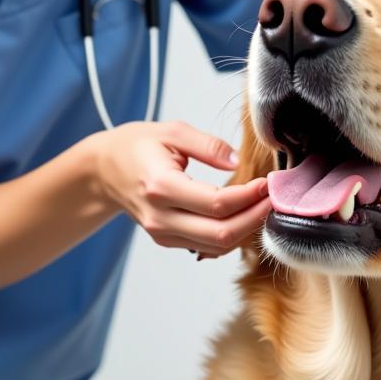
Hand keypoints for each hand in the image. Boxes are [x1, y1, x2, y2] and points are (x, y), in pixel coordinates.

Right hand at [94, 120, 269, 256]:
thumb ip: (208, 145)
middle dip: (255, 218)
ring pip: (216, 246)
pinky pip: (207, 248)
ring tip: (263, 206)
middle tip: (275, 199)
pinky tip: (244, 216)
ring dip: (246, 230)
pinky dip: (231, 236)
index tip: (269, 183)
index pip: (217, 203)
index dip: (250, 197)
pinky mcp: (167, 240)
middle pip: (221, 234)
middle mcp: (160, 216)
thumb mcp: (172, 131)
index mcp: (161, 186)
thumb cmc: (136, 146)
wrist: (105, 169)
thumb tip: (238, 160)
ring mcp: (162, 233)